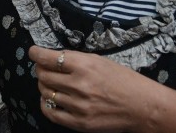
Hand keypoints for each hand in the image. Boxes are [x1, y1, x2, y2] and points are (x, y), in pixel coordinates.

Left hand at [30, 46, 153, 131]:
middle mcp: (79, 85)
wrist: (142, 107)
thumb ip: (74, 59)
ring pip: (45, 92)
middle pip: (43, 75)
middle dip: (40, 70)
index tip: (33, 52)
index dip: (36, 54)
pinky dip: (45, 103)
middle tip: (45, 69)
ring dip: (44, 85)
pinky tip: (50, 98)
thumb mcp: (99, 60)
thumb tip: (50, 57)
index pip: (47, 58)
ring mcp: (78, 106)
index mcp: (84, 65)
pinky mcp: (80, 123)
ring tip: (51, 83)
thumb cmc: (123, 80)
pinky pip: (51, 112)